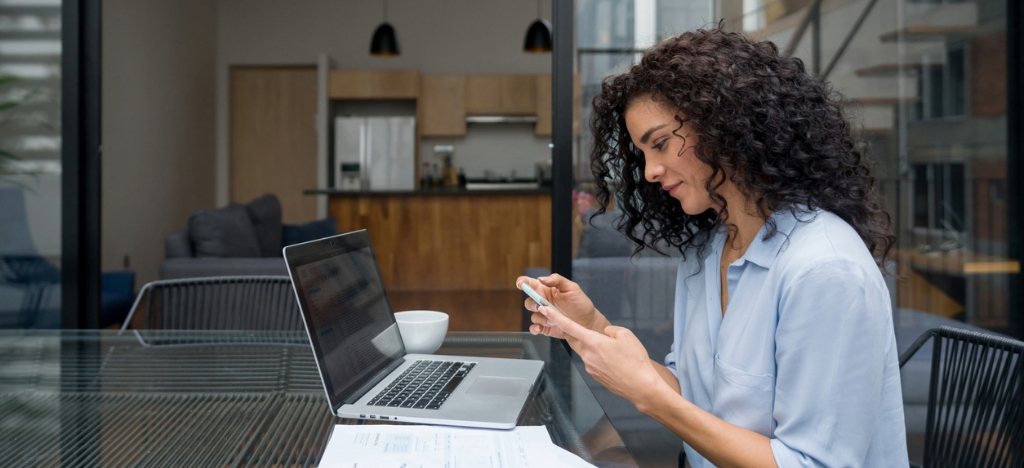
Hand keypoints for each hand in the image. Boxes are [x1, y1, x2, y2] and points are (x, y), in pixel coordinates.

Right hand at [516, 274, 601, 339]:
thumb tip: (541, 278)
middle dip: (531, 304)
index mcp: (547, 290)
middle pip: (528, 301)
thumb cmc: (581, 304)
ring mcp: (544, 315)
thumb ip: (557, 280)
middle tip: (541, 306)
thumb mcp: (572, 288)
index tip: (520, 284)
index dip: (522, 282)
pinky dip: (535, 329)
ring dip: (541, 318)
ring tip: (554, 319)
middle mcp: (543, 302)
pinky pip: (534, 328)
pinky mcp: (545, 327)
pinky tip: (541, 328)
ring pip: (532, 316)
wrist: (589, 323)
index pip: (530, 284)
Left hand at [538, 304, 669, 407]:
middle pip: (575, 340)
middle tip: (583, 328)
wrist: (641, 386)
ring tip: (616, 352)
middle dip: (575, 333)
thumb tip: (604, 334)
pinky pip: (594, 362)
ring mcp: (590, 367)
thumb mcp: (626, 335)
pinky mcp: (595, 376)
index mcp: (593, 342)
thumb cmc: (635, 361)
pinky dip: (601, 359)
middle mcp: (587, 355)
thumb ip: (610, 330)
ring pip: (587, 351)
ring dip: (595, 347)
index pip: (569, 326)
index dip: (555, 317)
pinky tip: (616, 362)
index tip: (544, 309)